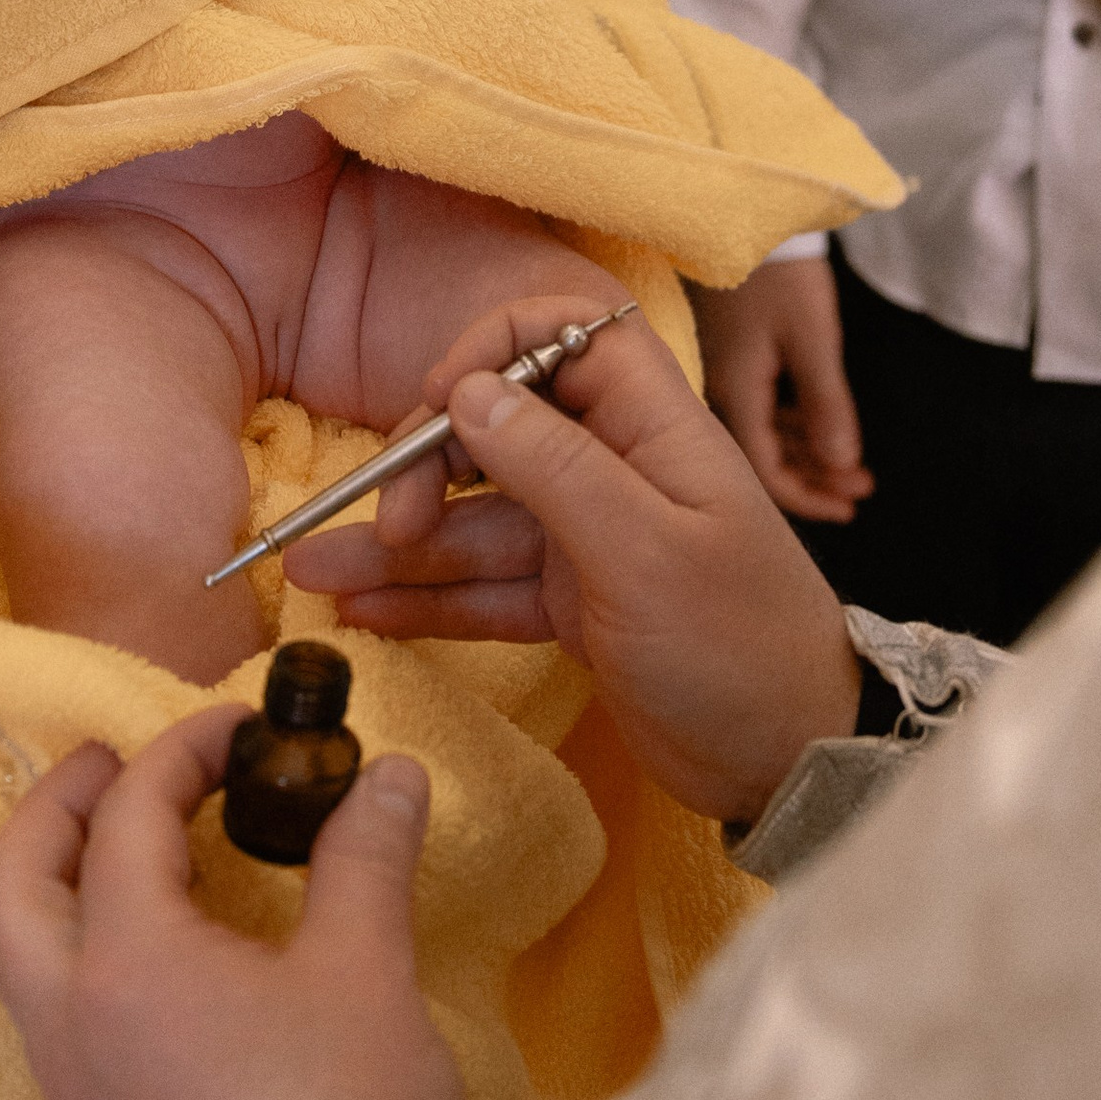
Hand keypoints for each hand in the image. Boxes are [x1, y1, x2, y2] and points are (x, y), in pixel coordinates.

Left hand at [0, 706, 462, 1099]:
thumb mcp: (368, 974)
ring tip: (125, 855)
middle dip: (53, 811)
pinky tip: (152, 966)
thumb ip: (364, 861)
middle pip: (15, 888)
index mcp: (126, 965)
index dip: (180, 754)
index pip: (127, 821)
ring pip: (22, 964)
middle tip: (109, 764)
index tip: (240, 728)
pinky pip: (54, 1023)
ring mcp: (76, 1097)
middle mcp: (72, 1024)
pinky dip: (78, 958)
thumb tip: (386, 774)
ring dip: (56, 888)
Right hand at [284, 304, 861, 825]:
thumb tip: (466, 392)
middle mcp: (618, 470)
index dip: (492, 353)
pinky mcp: (576, 605)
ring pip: (478, 521)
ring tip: (310, 571)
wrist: (790, 762)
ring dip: (400, 546)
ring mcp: (593, 540)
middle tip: (384, 523)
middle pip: (500, 432)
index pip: (564, 337)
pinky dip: (428, 600)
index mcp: (654, 428)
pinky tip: (362, 614)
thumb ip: (553, 467)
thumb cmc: (737, 647)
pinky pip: (486, 587)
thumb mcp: (642, 552)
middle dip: (425, 468)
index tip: (437, 404)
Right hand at [693, 256, 872, 522]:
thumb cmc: (781, 272)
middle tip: (860, 491)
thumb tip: (842, 464)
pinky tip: (819, 427)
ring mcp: (724, 372)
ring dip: (806, 453)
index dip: (807, 498)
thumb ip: (825, 405)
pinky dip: (793, 425)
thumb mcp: (812, 338)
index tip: (848, 508)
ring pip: (764, 434)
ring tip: (851, 466)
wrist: (744, 210)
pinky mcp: (731, 355)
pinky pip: (760, 407)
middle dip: (814, 478)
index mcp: (736, 391)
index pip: (766, 472)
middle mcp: (721, 390)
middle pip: (764, 458)